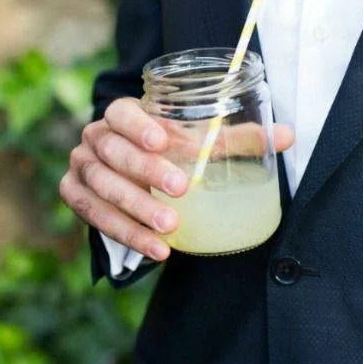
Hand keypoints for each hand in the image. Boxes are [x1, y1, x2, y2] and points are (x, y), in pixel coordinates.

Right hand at [60, 96, 293, 262]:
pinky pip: (93, 215)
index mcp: (122, 114)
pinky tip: (155, 250)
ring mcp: (81, 167)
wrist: (130, 173)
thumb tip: (287, 135)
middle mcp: (95, 137)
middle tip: (180, 190)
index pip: (122, 112)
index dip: (139, 125)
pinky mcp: (74, 195)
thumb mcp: (198, 142)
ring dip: (135, 211)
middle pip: (112, 151)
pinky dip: (123, 233)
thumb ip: (237, 139)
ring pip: (101, 187)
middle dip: (145, 172)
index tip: (164, 141)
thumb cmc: (170, 150)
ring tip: (170, 230)